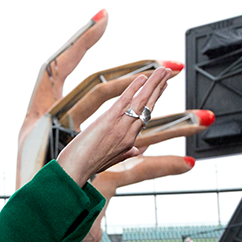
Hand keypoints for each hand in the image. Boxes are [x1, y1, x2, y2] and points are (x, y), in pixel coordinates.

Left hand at [55, 68, 171, 186]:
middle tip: (167, 74)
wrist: (74, 171)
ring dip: (154, 84)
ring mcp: (119, 127)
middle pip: (148, 107)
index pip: (145, 117)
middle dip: (159, 88)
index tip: (161, 89)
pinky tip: (142, 78)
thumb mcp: (111, 161)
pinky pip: (125, 101)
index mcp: (128, 142)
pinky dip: (134, 88)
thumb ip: (125, 153)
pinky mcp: (108, 121)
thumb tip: (136, 150)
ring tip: (163, 70)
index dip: (154, 101)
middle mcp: (128, 133)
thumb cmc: (87, 166)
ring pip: (141, 102)